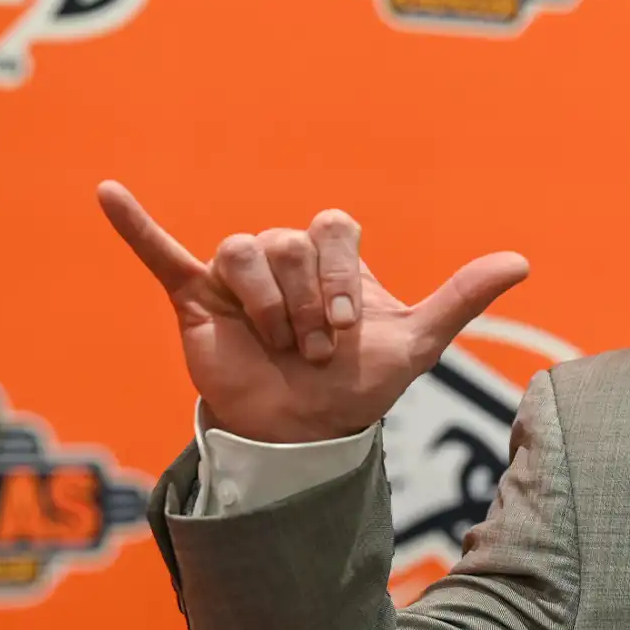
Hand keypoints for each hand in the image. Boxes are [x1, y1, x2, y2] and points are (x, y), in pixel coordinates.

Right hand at [97, 181, 529, 443]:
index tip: (348, 330)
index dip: (342, 277)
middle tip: (314, 350)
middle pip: (289, 241)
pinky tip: (108, 192)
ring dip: (267, 307)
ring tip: (279, 347)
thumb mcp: (417, 343)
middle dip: (306, 303)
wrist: (305, 436)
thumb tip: (522, 262)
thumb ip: (462, 298)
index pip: (334, 228)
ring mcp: (238, 277)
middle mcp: (285, 256)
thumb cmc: (359, 386)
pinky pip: (160, 253)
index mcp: (334, 256)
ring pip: (244, 251)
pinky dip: (134, 224)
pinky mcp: (195, 300)